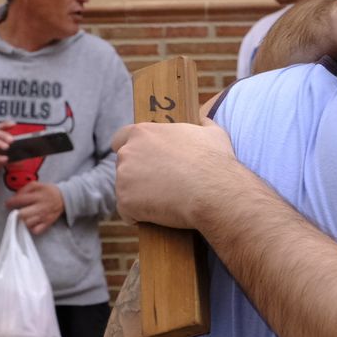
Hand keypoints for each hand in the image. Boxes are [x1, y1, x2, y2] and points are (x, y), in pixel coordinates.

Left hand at [6, 182, 64, 233]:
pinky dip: (31, 228)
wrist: (64, 198)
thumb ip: (24, 189)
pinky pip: (36, 230)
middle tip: (16, 212)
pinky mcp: (47, 223)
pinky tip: (31, 223)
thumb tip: (15, 196)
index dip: (11, 202)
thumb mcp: (37, 184)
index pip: (20, 200)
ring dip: (23, 221)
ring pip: (28, 223)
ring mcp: (44, 216)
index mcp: (37, 196)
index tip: (7, 204)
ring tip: (24, 217)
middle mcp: (40, 207)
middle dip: (17, 214)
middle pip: (23, 214)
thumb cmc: (48, 191)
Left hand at [111, 119, 240, 228]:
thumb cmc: (216, 163)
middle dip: (136, 175)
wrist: (215, 193)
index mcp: (144, 132)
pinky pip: (128, 212)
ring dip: (138, 196)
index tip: (140, 162)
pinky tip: (157, 216)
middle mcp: (128, 152)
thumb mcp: (212, 133)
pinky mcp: (125, 202)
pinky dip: (139, 216)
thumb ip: (201, 124)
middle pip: (123, 165)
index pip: (121, 138)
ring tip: (163, 202)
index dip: (131, 150)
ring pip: (125, 189)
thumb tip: (203, 119)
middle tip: (159, 186)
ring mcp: (124, 177)